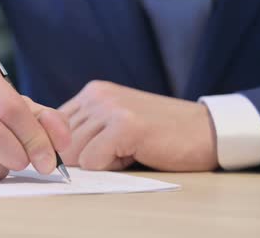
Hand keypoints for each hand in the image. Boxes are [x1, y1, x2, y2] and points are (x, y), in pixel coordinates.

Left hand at [59, 81, 217, 171]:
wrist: (206, 130)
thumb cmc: (161, 134)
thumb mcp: (116, 122)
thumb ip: (86, 130)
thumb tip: (52, 154)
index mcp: (93, 92)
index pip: (53, 127)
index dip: (68, 148)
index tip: (95, 150)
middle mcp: (97, 95)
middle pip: (61, 142)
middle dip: (85, 158)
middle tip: (119, 151)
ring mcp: (111, 108)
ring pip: (74, 153)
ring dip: (100, 163)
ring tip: (128, 151)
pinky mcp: (125, 126)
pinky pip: (92, 162)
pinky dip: (110, 168)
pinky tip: (134, 154)